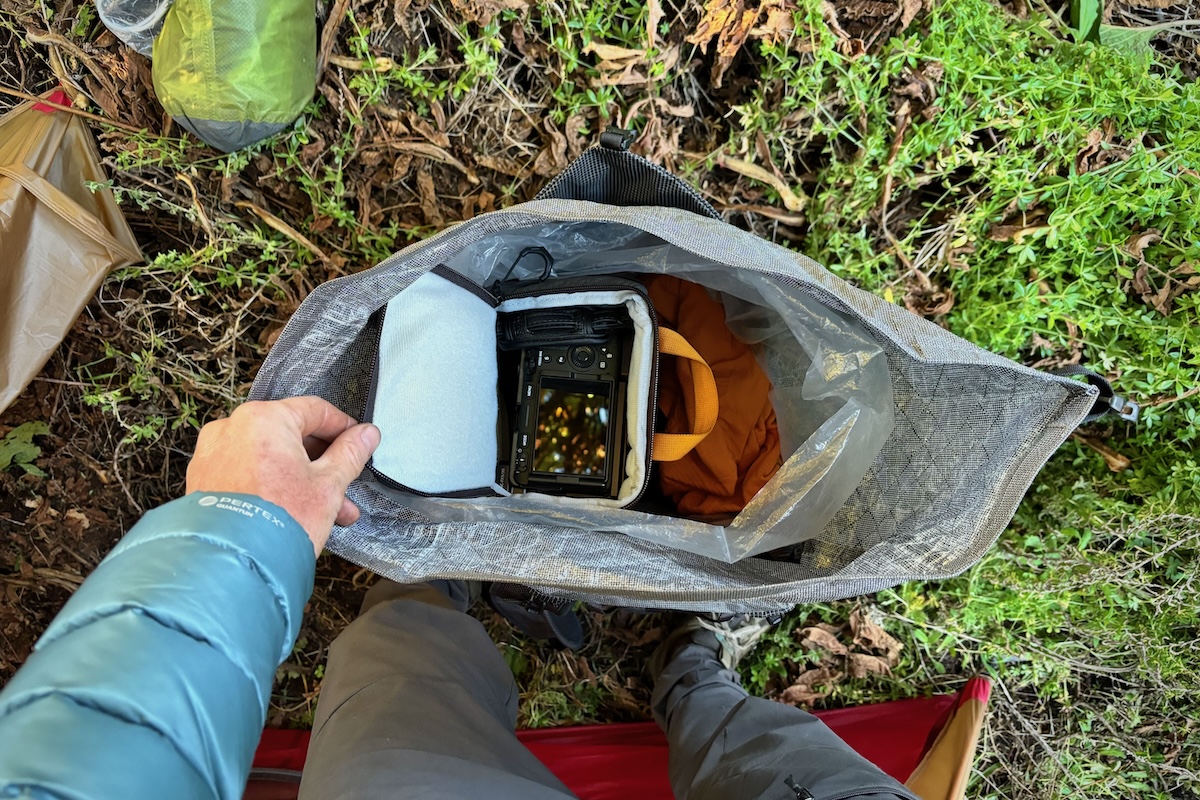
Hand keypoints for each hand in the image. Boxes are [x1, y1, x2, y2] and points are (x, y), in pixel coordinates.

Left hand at [186, 397, 380, 554]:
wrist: (233, 567)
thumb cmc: (278, 523)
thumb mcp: (328, 486)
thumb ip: (350, 454)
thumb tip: (366, 435)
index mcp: (264, 419)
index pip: (315, 410)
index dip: (343, 427)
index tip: (358, 442)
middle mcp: (232, 428)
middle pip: (290, 436)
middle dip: (323, 464)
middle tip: (346, 484)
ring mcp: (213, 455)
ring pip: (269, 458)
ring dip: (300, 480)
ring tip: (327, 511)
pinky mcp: (202, 480)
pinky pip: (247, 474)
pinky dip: (271, 487)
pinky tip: (292, 512)